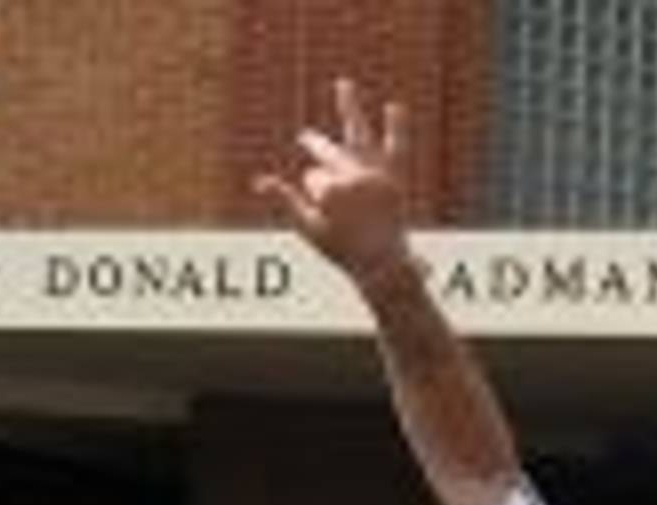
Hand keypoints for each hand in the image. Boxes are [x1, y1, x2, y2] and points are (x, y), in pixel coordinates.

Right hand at [255, 76, 410, 287]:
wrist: (384, 267)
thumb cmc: (344, 252)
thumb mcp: (310, 229)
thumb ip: (286, 200)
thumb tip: (259, 181)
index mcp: (331, 191)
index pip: (314, 178)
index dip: (317, 197)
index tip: (329, 215)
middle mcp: (354, 177)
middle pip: (329, 153)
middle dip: (318, 147)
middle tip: (306, 138)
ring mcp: (375, 173)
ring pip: (359, 132)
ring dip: (350, 105)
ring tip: (344, 84)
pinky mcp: (394, 176)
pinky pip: (397, 145)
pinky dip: (397, 127)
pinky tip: (395, 107)